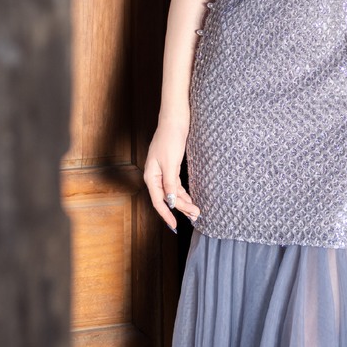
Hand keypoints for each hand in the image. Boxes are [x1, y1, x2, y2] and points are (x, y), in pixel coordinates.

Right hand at [143, 118, 199, 232]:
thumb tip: (169, 202)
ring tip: (195, 211)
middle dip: (181, 208)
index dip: (166, 215)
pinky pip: (175, 185)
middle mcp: (155, 176)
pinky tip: (190, 199)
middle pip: (167, 198)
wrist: (175, 120)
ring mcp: (163, 172)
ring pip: (172, 192)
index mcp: (151, 176)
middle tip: (195, 216)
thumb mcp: (171, 163)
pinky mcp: (171, 167)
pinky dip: (182, 193)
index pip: (158, 201)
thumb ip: (170, 184)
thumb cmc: (170, 138)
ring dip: (183, 202)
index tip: (175, 226)